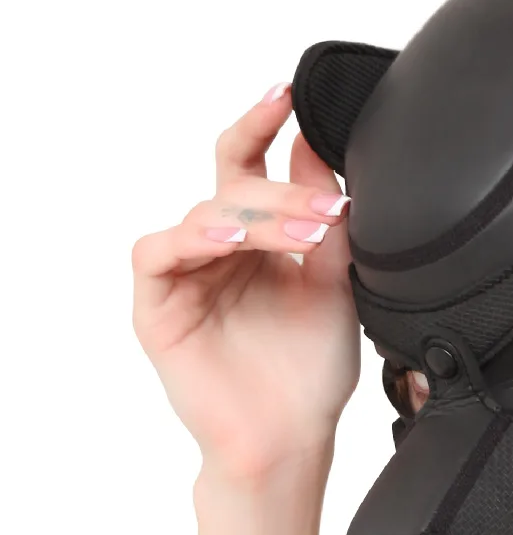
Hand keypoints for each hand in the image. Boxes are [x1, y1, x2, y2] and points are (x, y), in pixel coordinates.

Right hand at [131, 83, 360, 482]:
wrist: (292, 440)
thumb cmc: (309, 371)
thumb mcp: (333, 282)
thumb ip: (322, 217)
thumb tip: (318, 146)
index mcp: (257, 237)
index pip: (250, 163)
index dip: (264, 124)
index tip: (291, 94)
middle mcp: (217, 248)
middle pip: (233, 184)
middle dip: (284, 190)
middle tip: (327, 207)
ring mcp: (184, 273)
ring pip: (206, 214)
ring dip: (256, 216)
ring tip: (303, 232)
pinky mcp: (157, 305)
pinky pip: (161, 252)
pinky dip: (197, 238)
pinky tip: (234, 240)